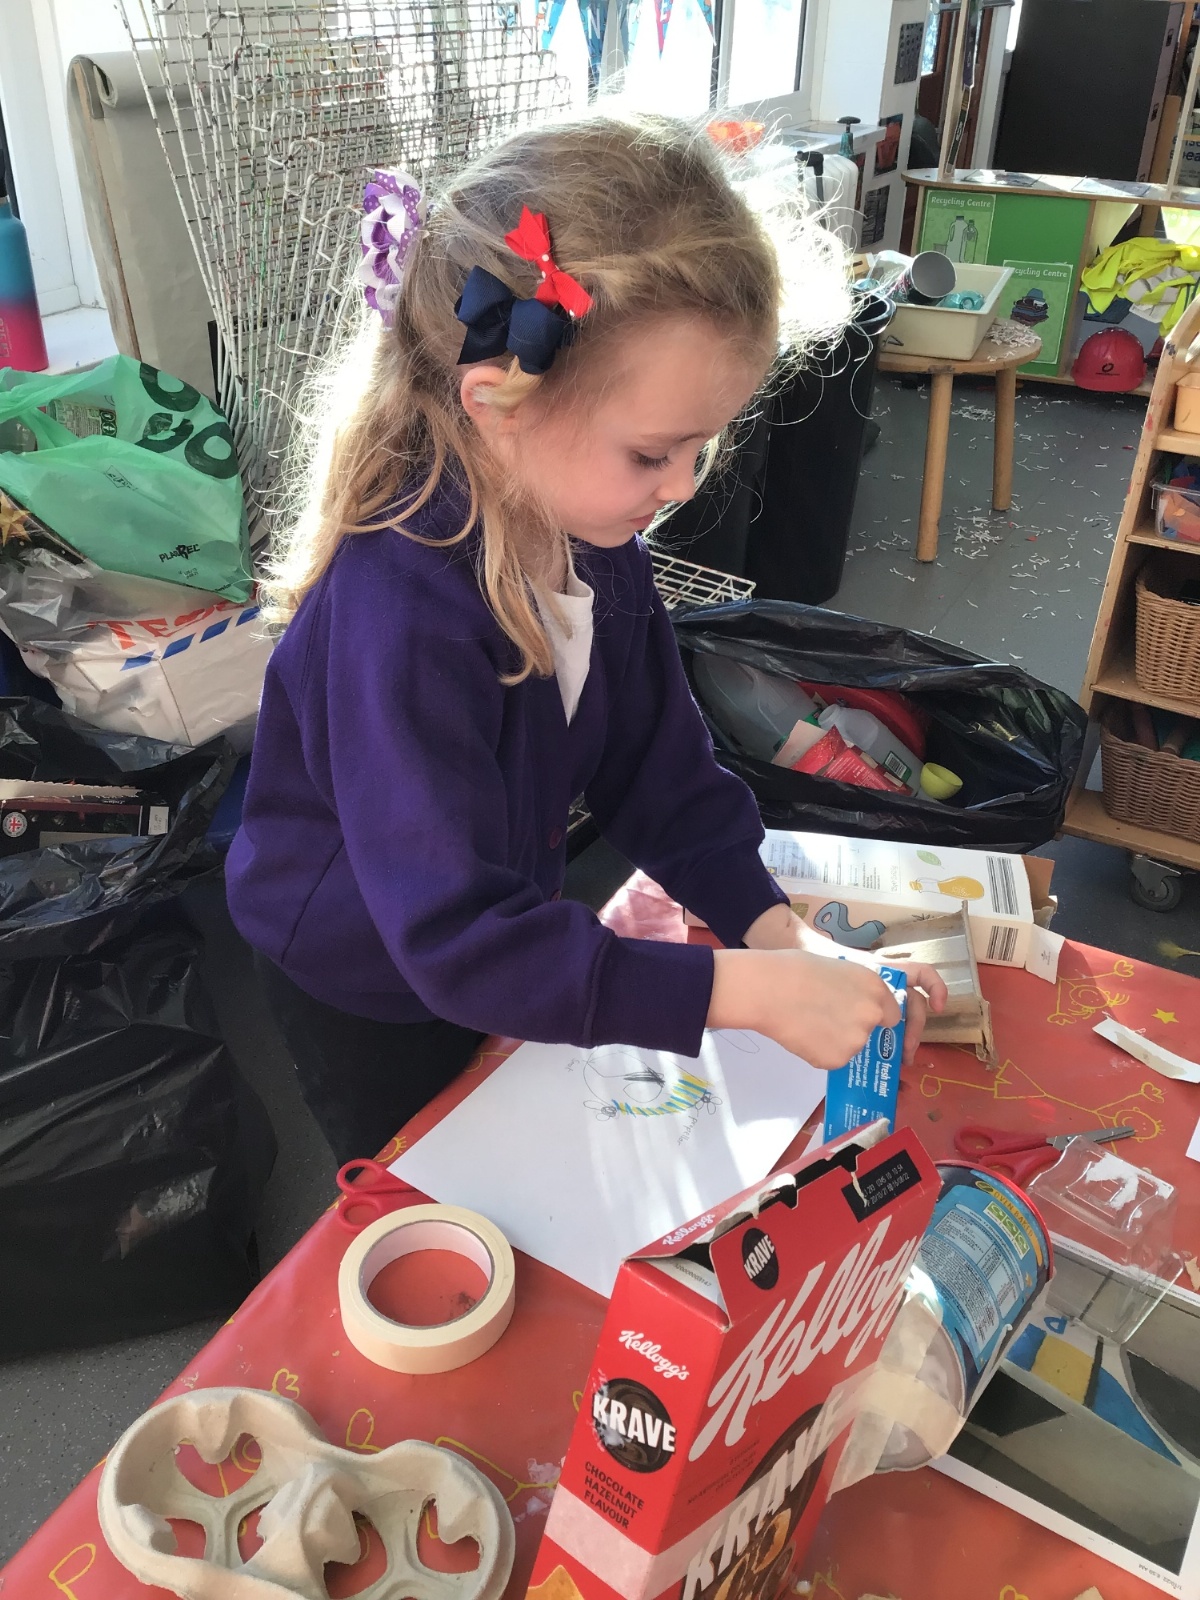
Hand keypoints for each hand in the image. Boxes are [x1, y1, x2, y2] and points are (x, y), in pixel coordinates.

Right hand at [709, 946, 945, 1070]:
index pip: (892, 1014)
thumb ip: (860, 990)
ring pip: (853, 1048)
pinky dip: (821, 1052)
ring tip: (808, 1022)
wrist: (768, 989)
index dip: (877, 1017)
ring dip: (837, 1041)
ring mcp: (857, 1040)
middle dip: (857, 1030)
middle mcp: (874, 1015)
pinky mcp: (838, 1060)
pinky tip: (803, 1034)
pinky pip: (834, 1060)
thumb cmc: (795, 970)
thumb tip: (864, 1007)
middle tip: (830, 1021)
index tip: (868, 1021)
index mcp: (876, 988)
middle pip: (872, 1033)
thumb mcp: (840, 969)